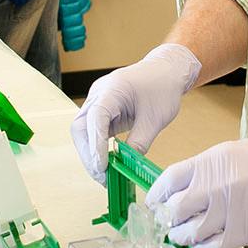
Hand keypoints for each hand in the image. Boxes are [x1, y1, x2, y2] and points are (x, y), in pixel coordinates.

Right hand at [70, 44, 201, 181]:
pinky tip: (106, 163)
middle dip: (89, 154)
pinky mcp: (101, 108)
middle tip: (103, 177)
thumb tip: (125, 165)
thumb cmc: (163, 87)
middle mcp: (99, 93)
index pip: (96, 118)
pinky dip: (96, 147)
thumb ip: (139, 143)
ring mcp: (98, 100)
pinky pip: (91, 130)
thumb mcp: (155, 119)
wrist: (166, 70)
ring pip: (82, 130)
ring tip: (104, 175)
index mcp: (113, 89)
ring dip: (90, 154)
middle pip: (81, 127)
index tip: (102, 167)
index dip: (95, 144)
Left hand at [145, 125, 247, 247]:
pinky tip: (202, 243)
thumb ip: (209, 169)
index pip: (170, 179)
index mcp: (212, 161)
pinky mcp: (244, 233)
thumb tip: (187, 188)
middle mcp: (216, 185)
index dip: (157, 193)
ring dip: (181, 235)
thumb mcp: (235, 152)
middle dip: (167, 217)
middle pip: (175, 208)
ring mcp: (229, 211)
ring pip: (190, 232)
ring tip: (180, 234)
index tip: (153, 201)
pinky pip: (212, 246)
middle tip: (166, 221)